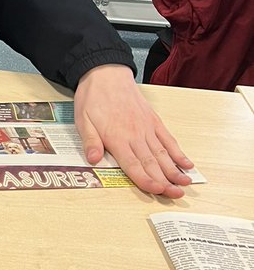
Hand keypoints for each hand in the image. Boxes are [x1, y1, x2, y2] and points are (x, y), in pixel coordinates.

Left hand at [74, 64, 194, 197]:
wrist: (106, 73)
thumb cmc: (93, 98)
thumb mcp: (82, 119)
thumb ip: (90, 141)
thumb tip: (93, 159)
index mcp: (117, 137)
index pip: (133, 164)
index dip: (146, 180)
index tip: (157, 191)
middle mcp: (135, 135)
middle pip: (152, 163)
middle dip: (165, 181)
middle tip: (177, 195)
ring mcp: (147, 128)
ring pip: (163, 153)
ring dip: (174, 170)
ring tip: (185, 184)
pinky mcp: (153, 121)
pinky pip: (168, 139)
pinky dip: (178, 152)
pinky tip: (187, 163)